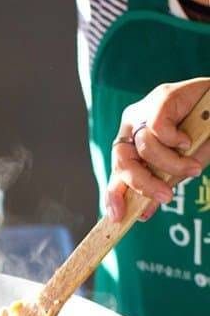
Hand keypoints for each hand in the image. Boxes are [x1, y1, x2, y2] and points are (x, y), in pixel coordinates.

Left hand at [106, 78, 209, 221]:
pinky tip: (187, 141)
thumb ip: (161, 185)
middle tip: (166, 196)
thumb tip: (143, 213)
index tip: (119, 217)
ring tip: (193, 168)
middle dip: (143, 184)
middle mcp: (132, 127)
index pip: (117, 172)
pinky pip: (158, 128)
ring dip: (171, 164)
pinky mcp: (161, 98)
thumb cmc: (203, 136)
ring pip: (144, 147)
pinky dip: (174, 140)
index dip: (114, 195)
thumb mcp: (179, 168)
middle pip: (122, 161)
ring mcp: (145, 111)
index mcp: (132, 145)